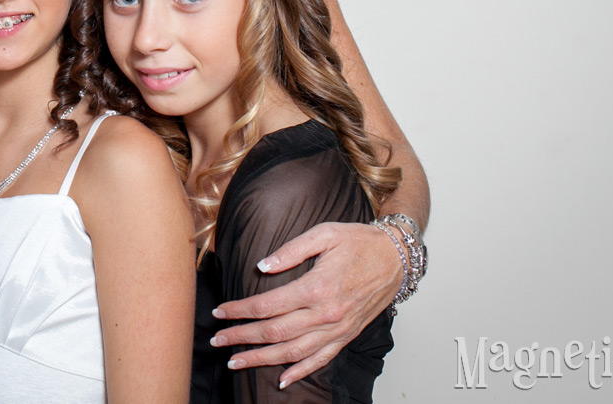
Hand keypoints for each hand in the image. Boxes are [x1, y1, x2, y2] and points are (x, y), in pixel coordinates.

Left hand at [211, 221, 399, 387]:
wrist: (396, 257)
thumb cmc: (359, 241)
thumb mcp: (324, 233)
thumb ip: (290, 250)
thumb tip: (262, 266)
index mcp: (316, 287)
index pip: (268, 305)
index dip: (240, 311)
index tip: (220, 312)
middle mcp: (326, 314)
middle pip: (275, 332)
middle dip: (242, 338)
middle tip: (217, 341)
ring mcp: (337, 329)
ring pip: (293, 352)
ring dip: (262, 359)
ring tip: (236, 362)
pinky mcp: (347, 336)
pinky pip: (321, 360)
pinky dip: (300, 372)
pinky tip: (282, 379)